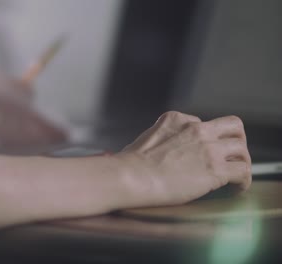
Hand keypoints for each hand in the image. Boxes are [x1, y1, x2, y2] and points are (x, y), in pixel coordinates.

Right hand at [114, 111, 251, 206]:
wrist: (132, 176)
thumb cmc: (129, 164)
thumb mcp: (144, 139)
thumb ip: (158, 139)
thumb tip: (154, 151)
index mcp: (177, 120)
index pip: (200, 123)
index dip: (203, 139)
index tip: (200, 152)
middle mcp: (197, 129)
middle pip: (232, 126)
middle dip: (235, 140)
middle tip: (230, 155)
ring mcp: (208, 149)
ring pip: (241, 148)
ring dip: (241, 161)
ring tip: (235, 175)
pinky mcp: (215, 169)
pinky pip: (242, 172)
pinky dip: (242, 181)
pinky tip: (235, 189)